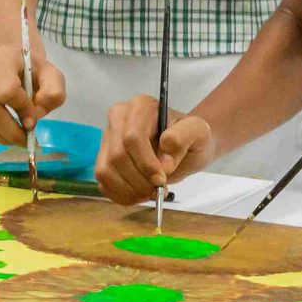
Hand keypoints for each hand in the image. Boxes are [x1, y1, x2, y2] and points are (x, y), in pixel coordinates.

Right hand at [0, 43, 65, 144]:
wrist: (10, 64)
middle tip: (24, 140)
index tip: (33, 119)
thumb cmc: (30, 72)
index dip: (23, 111)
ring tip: (12, 136)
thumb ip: (53, 93)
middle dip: (10, 132)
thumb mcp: (51, 77)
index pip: (7, 91)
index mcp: (1, 57)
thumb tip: (35, 114)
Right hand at [97, 95, 213, 203]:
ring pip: (105, 170)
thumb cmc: (192, 137)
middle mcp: (118, 118)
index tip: (161, 179)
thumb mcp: (199, 133)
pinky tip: (139, 194)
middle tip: (158, 190)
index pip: (132, 138)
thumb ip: (184, 138)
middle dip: (139, 179)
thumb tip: (164, 162)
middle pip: (117, 156)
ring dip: (129, 189)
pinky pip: (103, 182)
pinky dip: (121, 194)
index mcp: (140, 106)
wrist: (185, 147)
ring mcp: (107, 138)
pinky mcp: (103, 158)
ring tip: (150, 192)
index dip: (145, 163)